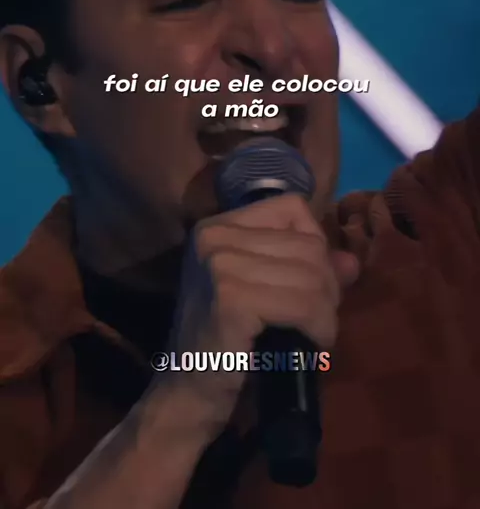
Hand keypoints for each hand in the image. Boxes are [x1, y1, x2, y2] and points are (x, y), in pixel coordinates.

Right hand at [165, 194, 358, 429]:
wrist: (190, 395)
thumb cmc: (229, 344)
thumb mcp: (268, 294)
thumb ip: (309, 270)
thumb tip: (352, 261)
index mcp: (218, 226)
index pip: (292, 208)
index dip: (313, 245)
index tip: (308, 285)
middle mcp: (214, 236)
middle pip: (308, 244)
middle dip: (326, 287)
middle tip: (316, 322)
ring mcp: (220, 265)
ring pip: (312, 275)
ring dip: (326, 313)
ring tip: (313, 336)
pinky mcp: (231, 299)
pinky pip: (304, 304)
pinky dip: (320, 328)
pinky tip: (311, 347)